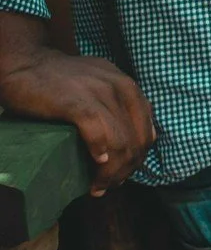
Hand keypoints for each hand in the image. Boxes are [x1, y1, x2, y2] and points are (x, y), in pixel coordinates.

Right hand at [0, 14, 156, 192]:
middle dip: (125, 171)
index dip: (136, 160)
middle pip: (136, 141)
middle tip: (106, 187)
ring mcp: (99, 94)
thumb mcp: (99, 84)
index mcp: (129, 88)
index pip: (146, 132)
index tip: (120, 177)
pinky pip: (97, 132)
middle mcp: (121, 89)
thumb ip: (118, 105)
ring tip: (97, 186)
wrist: (25, 62)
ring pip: (120, 142)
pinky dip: (100, 151)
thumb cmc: (59, 80)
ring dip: (111, 172)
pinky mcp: (76, 101)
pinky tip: (95, 163)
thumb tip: (131, 142)